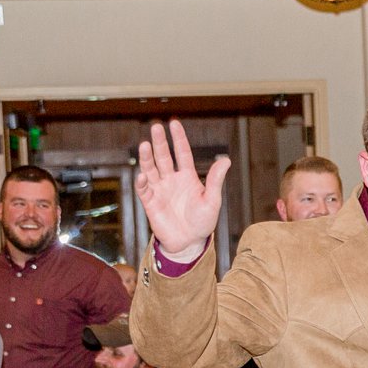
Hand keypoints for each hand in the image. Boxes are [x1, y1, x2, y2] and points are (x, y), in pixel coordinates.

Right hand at [134, 114, 229, 265]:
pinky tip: (142, 175)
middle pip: (164, 156)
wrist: (189, 244)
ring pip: (151, 169)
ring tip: (145, 145)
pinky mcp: (151, 203)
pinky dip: (142, 182)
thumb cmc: (202, 223)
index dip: (178, 138)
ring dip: (147, 157)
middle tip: (156, 127)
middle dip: (160, 142)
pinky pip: (144, 190)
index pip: (182, 152)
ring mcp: (160, 190)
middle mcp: (172, 179)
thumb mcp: (212, 201)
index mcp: (187, 176)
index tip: (174, 123)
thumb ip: (215, 180)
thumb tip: (226, 160)